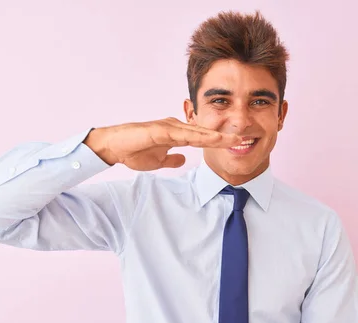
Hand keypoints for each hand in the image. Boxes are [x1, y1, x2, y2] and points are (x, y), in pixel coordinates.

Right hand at [84, 117, 241, 170]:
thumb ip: (172, 159)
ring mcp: (169, 127)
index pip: (202, 138)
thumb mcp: (158, 161)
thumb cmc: (133, 152)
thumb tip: (183, 160)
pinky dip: (198, 136)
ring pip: (198, 132)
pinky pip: (184, 134)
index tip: (235, 144)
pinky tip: (210, 139)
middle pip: (205, 132)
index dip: (219, 141)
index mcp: (176, 135)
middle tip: (244, 137)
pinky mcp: (161, 130)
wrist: (113, 147)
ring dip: (216, 135)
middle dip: (224, 136)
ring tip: (234, 138)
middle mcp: (176, 128)